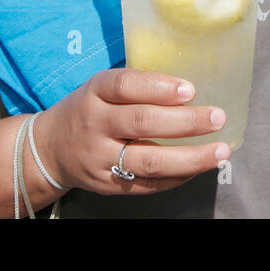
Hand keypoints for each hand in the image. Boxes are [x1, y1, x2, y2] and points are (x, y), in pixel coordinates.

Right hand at [37, 68, 230, 195]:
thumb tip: (190, 90)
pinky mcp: (108, 185)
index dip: (159, 87)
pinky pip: (147, 184)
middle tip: (218, 118)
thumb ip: (138, 86)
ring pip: (148, 160)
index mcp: (95, 92)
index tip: (190, 90)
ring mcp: (100, 158)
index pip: (125, 85)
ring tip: (220, 152)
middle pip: (142, 123)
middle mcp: (95, 124)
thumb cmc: (90, 109)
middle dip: (186, 122)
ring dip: (190, 158)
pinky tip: (199, 167)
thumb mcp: (102, 87)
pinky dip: (177, 177)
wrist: (49, 148)